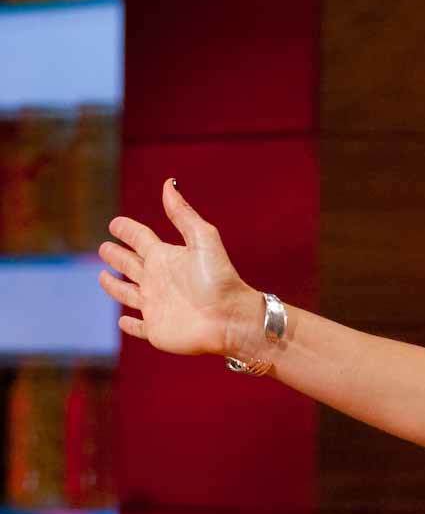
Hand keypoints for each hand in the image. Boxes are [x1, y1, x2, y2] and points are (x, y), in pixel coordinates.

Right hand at [97, 180, 254, 358]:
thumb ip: (183, 214)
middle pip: (130, 265)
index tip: (116, 223)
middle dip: (115, 256)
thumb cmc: (220, 280)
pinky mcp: (156, 330)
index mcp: (165, 257)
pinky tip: (123, 320)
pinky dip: (129, 325)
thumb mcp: (202, 240)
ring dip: (115, 286)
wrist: (232, 319)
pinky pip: (138, 328)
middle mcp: (158, 280)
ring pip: (128, 294)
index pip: (139, 239)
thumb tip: (169, 183)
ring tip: (103, 277)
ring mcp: (155, 306)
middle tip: (104, 247)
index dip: (126, 230)